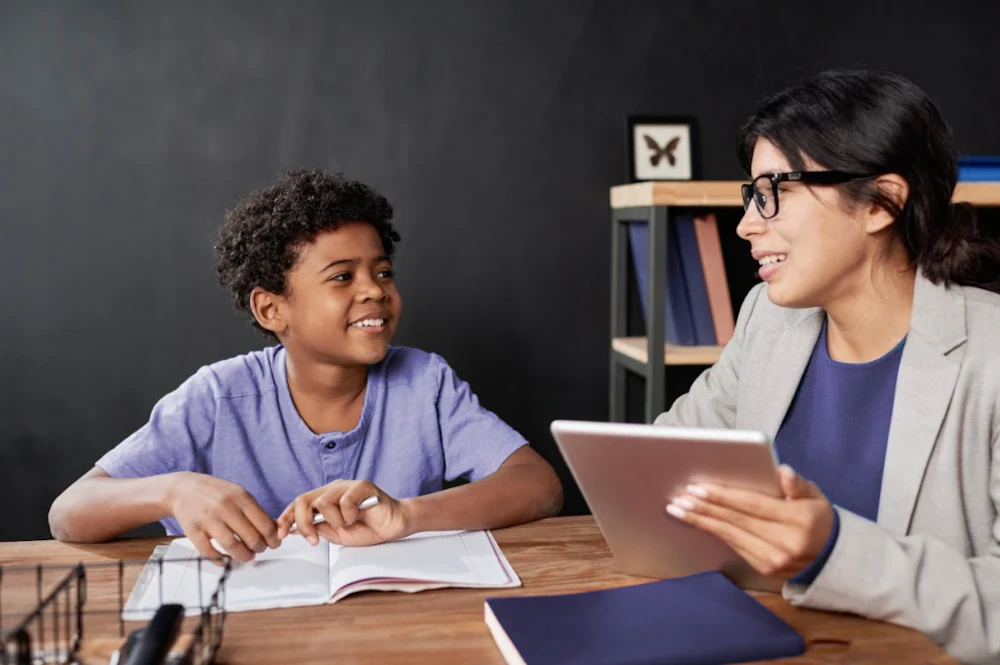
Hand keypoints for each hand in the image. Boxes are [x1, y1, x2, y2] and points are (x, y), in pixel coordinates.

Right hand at [165, 472, 279, 563]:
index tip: (274, 544)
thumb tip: (275, 531)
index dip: (273, 539)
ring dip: (244, 557)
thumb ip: (255, 511)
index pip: (264, 524)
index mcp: (240, 497)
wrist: (183, 489)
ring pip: (232, 546)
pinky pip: (210, 552)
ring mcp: (208, 520)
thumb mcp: (239, 494)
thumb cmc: (216, 493)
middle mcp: (225, 507)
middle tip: (260, 550)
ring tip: (247, 556)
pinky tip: (227, 559)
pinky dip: (221, 560)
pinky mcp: (193, 531)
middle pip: (251, 538)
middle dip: (260, 549)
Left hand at [276, 480, 409, 546]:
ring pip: (323, 502)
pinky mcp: (362, 485)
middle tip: (313, 540)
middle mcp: (333, 488)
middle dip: (302, 523)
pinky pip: (344, 501)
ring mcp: (347, 485)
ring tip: (349, 523)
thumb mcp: (336, 534)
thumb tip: (293, 529)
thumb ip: (318, 528)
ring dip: (334, 521)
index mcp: (324, 498)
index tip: (279, 535)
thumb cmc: (367, 528)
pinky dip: (349, 515)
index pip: (298, 503)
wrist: (393, 526)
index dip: (286, 518)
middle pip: (303, 500)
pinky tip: (359, 516)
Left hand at [664, 465, 834, 579]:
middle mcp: (785, 542)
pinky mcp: (764, 568)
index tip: (698, 488)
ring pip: (730, 535)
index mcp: (798, 519)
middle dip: (704, 508)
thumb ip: (798, 484)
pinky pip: (734, 545)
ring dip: (701, 521)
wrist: (832, 557)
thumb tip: (783, 471)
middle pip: (736, 521)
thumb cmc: (818, 519)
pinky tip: (698, 521)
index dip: (724, 497)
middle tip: (679, 498)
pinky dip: (714, 532)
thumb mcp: (816, 497)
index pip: (753, 505)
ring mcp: (773, 559)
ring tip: (678, 509)